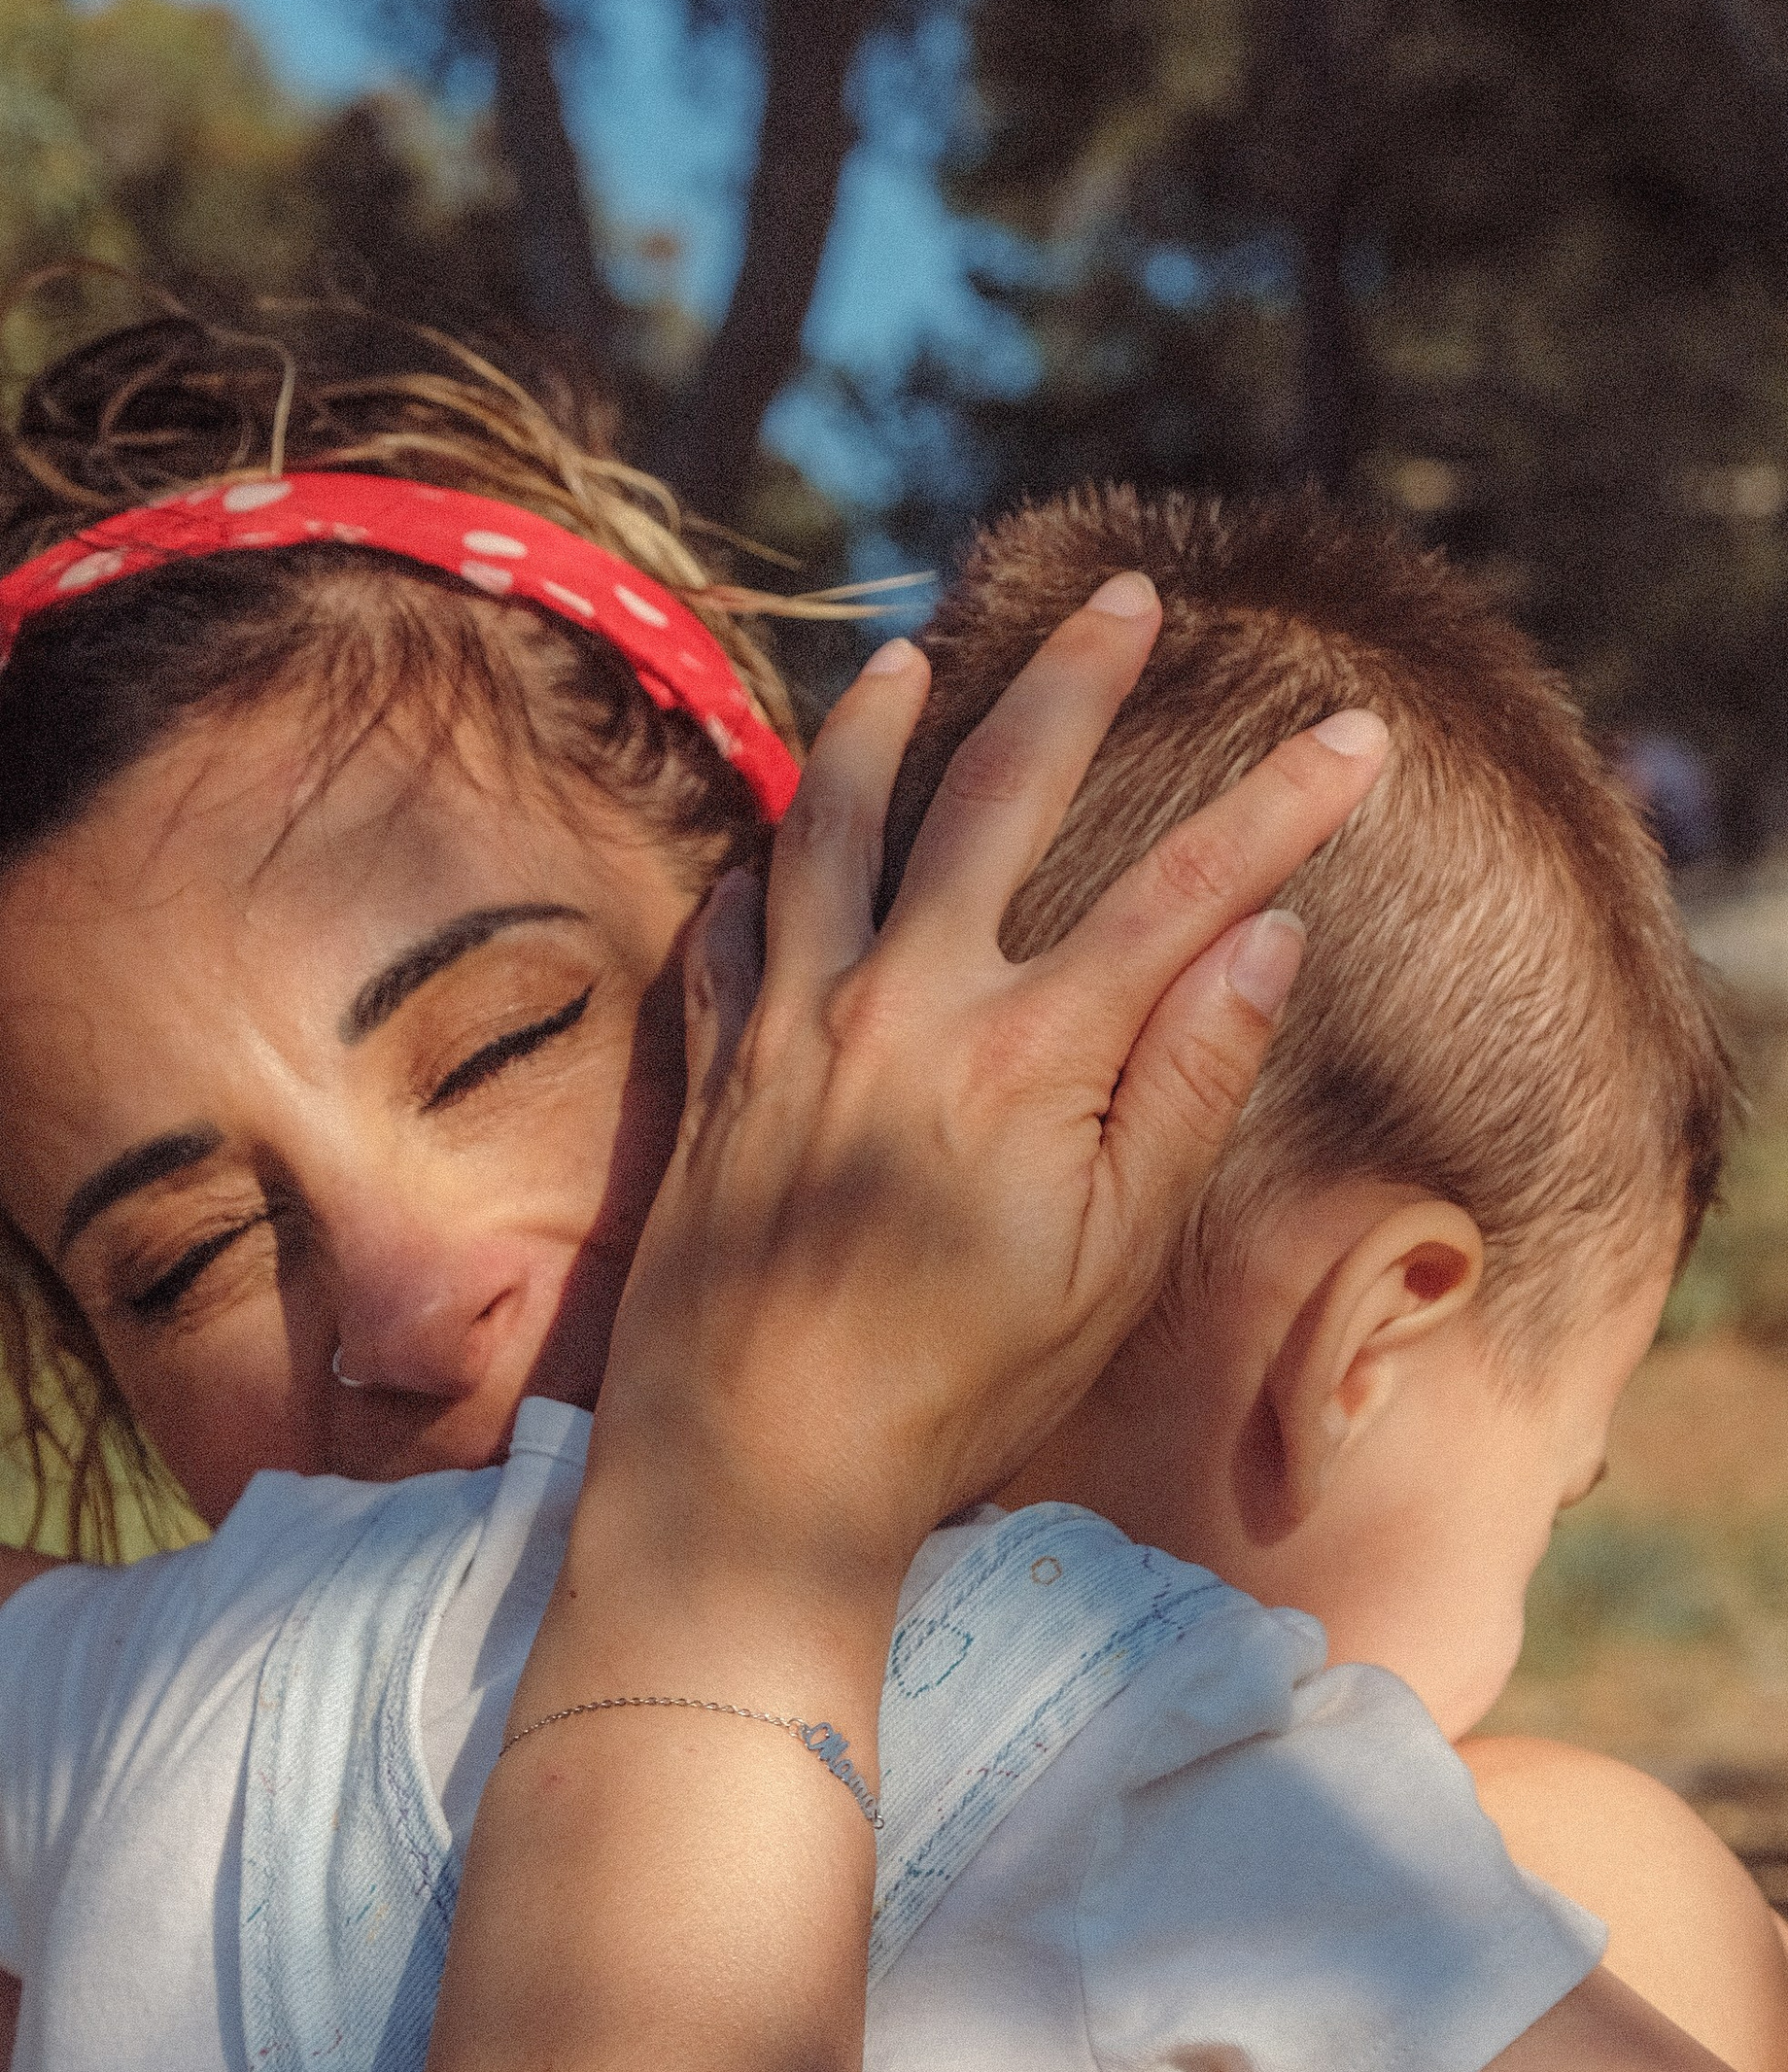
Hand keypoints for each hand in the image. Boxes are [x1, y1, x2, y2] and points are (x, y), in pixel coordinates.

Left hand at [587, 582, 1386, 1618]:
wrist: (753, 1473)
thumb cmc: (952, 1393)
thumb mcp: (1111, 1265)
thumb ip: (1186, 1092)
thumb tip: (1264, 939)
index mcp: (1028, 1055)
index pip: (1186, 889)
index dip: (1281, 805)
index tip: (1355, 735)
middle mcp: (904, 1005)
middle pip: (1003, 791)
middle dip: (1080, 681)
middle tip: (1129, 599)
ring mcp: (793, 1029)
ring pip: (835, 823)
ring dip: (883, 723)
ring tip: (916, 656)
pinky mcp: (715, 1077)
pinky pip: (728, 932)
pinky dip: (755, 871)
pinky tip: (767, 847)